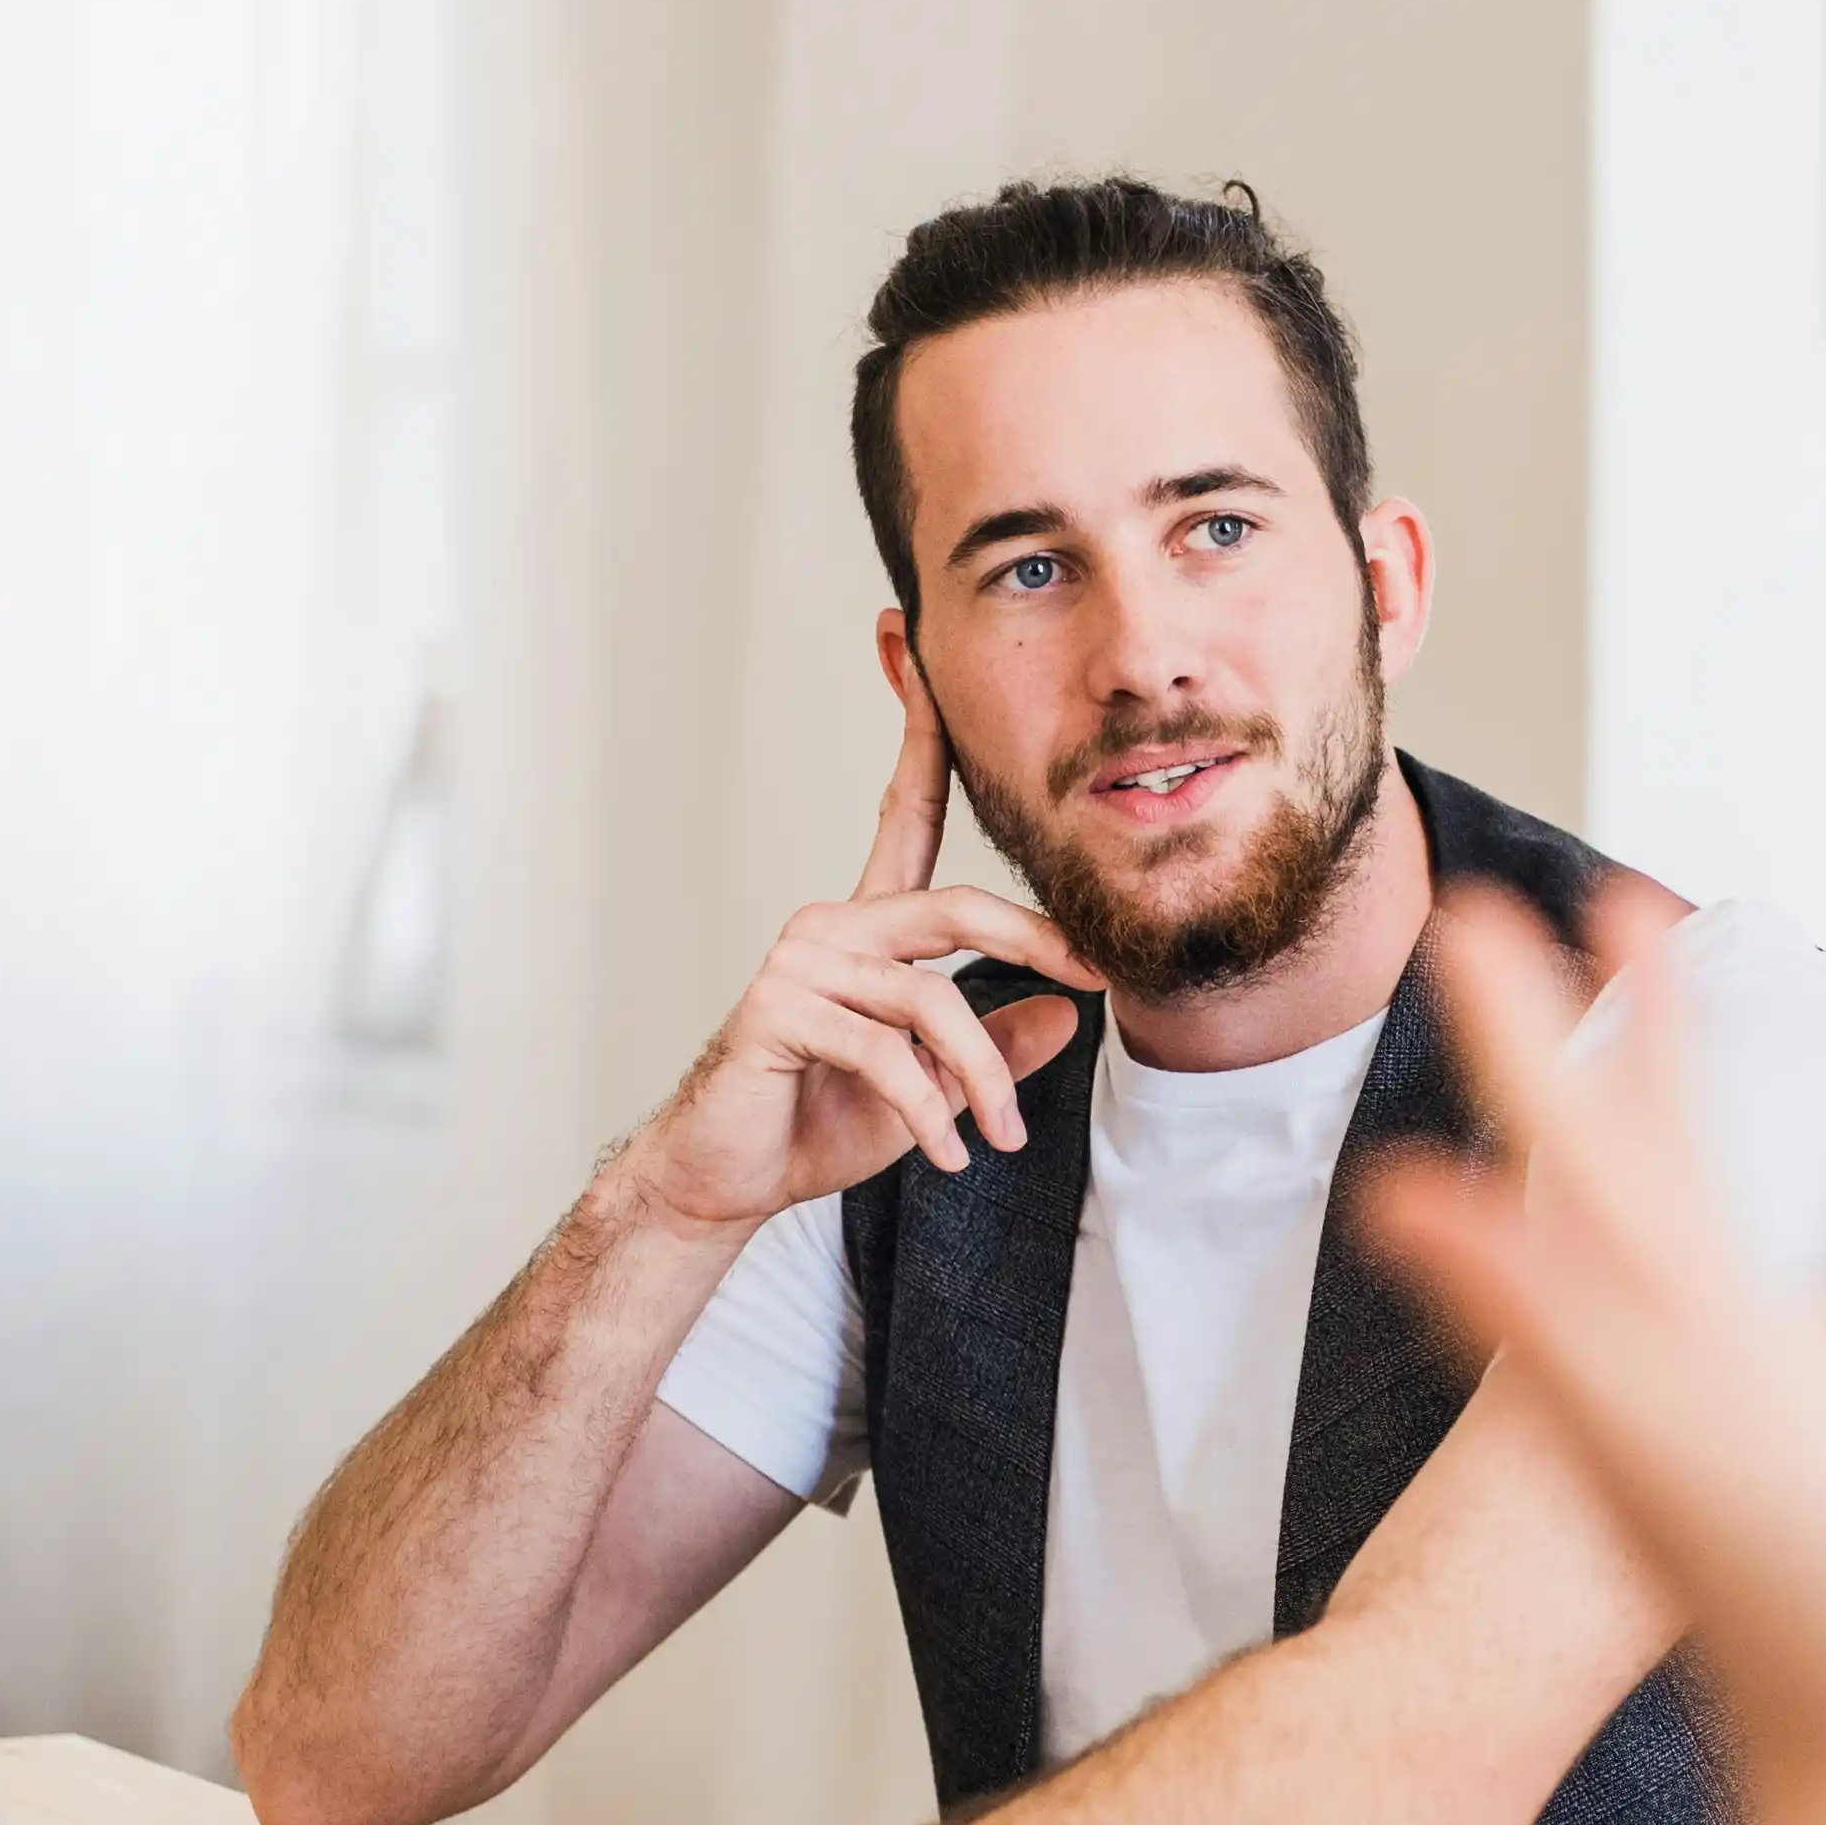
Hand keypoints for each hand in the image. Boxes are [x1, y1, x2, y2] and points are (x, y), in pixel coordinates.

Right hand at [620, 684, 1100, 1229]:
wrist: (727, 1178)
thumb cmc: (817, 1121)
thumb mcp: (931, 1087)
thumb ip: (992, 1046)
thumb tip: (1069, 1014)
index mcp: (866, 926)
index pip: (902, 814)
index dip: (918, 734)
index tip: (912, 647)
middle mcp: (830, 925)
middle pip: (956, 907)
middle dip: (1035, 944)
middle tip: (1098, 981)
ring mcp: (801, 963)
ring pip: (933, 1001)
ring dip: (980, 1079)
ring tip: (1001, 1136)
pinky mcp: (779, 1010)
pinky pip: (887, 1055)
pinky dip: (929, 1114)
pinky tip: (947, 1154)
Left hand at [1355, 891, 1825, 1809]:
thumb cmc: (1796, 1631)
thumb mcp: (1647, 1434)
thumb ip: (1536, 1306)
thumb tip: (1393, 1188)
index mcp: (1691, 1347)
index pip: (1602, 1158)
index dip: (1564, 1039)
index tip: (1530, 911)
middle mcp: (1788, 1373)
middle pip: (1746, 1160)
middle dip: (1745, 1038)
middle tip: (1736, 910)